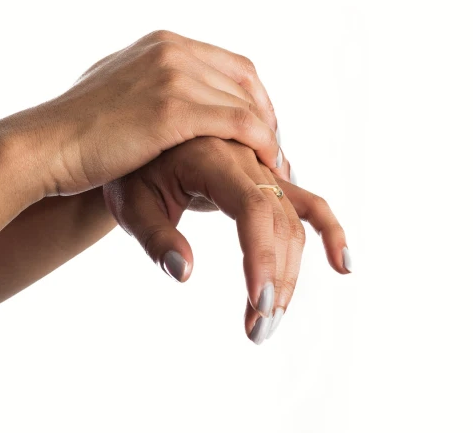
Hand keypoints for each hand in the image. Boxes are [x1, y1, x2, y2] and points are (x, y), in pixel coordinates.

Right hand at [21, 30, 286, 196]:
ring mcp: (173, 76)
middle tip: (275, 151)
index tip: (264, 129)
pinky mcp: (173, 109)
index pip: (234, 65)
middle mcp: (172, 51)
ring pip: (246, 104)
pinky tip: (267, 166)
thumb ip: (154, 84)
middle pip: (245, 82)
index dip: (257, 99)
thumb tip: (176, 94)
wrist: (46, 146)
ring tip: (275, 167)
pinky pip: (239, 124)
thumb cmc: (80, 130)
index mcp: (164, 44)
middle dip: (267, 118)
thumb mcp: (121, 89)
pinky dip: (261, 145)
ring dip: (268, 137)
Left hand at [102, 137, 349, 343]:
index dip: (261, 255)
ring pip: (293, 224)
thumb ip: (155, 237)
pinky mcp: (270, 180)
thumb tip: (183, 273)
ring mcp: (264, 169)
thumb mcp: (130, 202)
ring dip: (290, 274)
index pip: (251, 208)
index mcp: (213, 157)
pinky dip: (328, 231)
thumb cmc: (133, 172)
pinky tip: (343, 265)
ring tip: (269, 320)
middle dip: (276, 280)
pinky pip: (308, 204)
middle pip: (279, 223)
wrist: (144, 139)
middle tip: (257, 332)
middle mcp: (247, 158)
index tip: (259, 302)